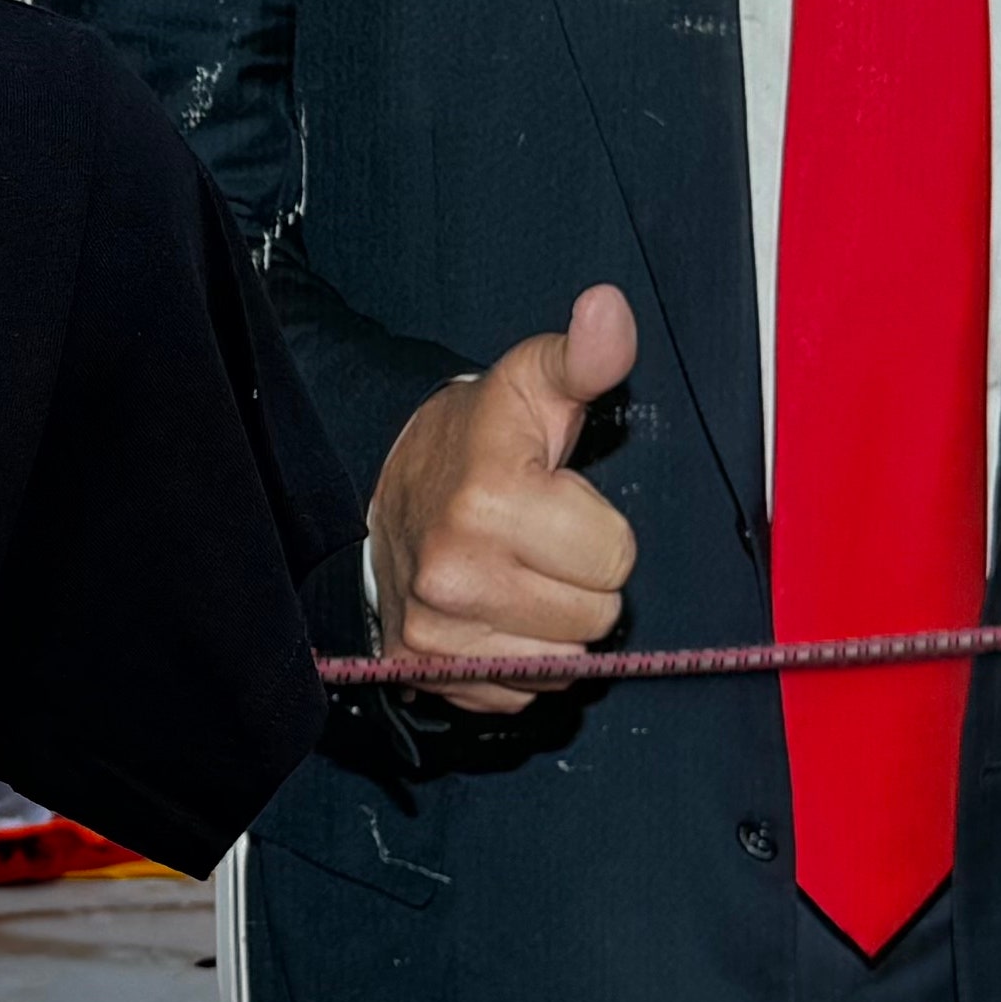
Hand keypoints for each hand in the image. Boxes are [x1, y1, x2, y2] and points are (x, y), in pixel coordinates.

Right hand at [370, 285, 640, 710]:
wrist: (384, 494)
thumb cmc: (472, 442)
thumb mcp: (529, 385)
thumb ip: (584, 356)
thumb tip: (608, 310)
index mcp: (488, 501)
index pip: (616, 559)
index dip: (598, 529)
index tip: (556, 502)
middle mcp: (453, 576)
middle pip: (597, 618)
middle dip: (581, 580)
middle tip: (539, 543)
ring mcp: (436, 634)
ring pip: (567, 663)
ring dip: (555, 626)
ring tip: (519, 577)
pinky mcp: (427, 674)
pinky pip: (526, 691)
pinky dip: (521, 658)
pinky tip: (496, 614)